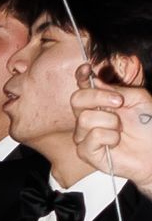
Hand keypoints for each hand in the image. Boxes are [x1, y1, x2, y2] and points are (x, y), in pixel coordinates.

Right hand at [72, 76, 151, 194]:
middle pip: (76, 99)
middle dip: (98, 98)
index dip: (81, 76)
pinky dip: (108, 138)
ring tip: (121, 129)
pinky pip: (90, 138)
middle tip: (119, 103)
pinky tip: (116, 143)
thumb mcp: (137, 98)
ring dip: (109, 122)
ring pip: (83, 119)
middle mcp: (90, 116)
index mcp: (101, 101)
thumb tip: (94, 82)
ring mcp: (85, 134)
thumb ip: (116, 90)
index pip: (83, 86)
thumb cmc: (149, 125)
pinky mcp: (86, 152)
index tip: (86, 69)